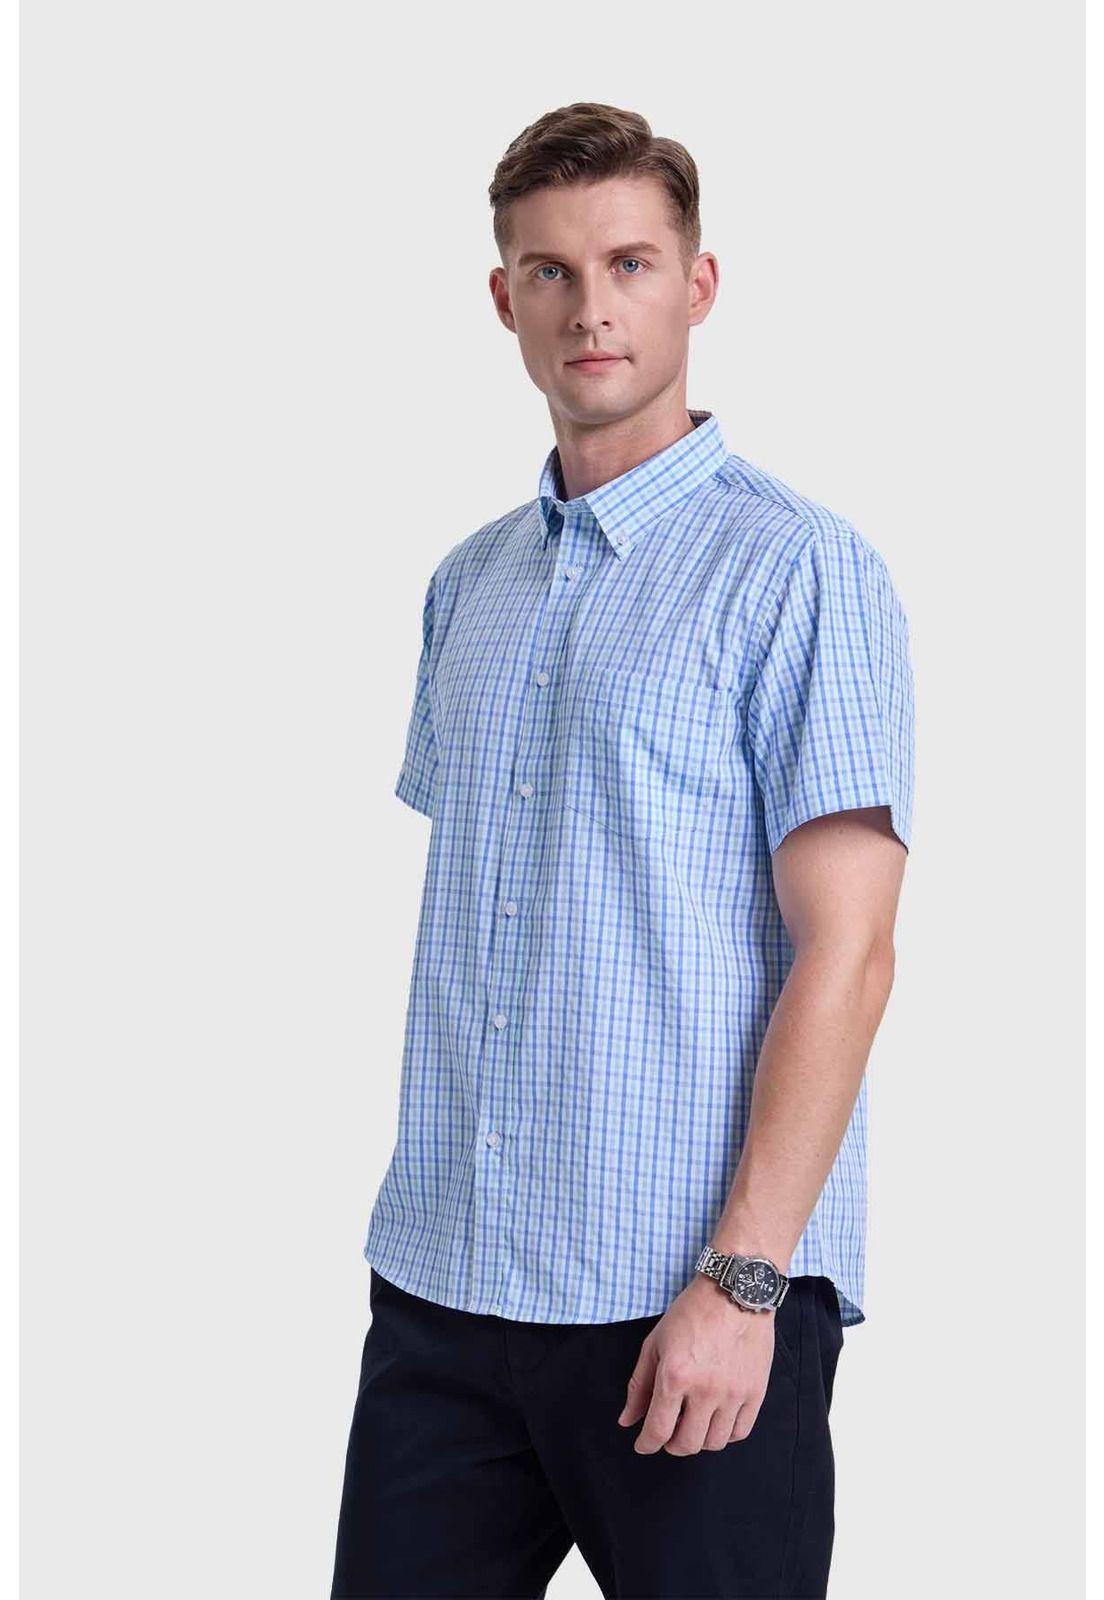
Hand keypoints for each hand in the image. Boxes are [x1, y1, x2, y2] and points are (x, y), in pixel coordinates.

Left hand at [617, 1274, 776, 1453]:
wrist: (734, 1292)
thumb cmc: (692, 1313)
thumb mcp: (655, 1344)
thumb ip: (639, 1386)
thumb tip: (627, 1420)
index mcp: (675, 1376)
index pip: (658, 1430)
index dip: (646, 1444)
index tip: (644, 1445)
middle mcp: (705, 1390)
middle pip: (687, 1444)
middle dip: (672, 1445)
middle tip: (669, 1431)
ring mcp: (733, 1393)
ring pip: (714, 1443)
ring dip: (699, 1440)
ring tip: (693, 1422)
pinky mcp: (756, 1392)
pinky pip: (740, 1432)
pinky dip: (725, 1434)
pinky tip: (716, 1419)